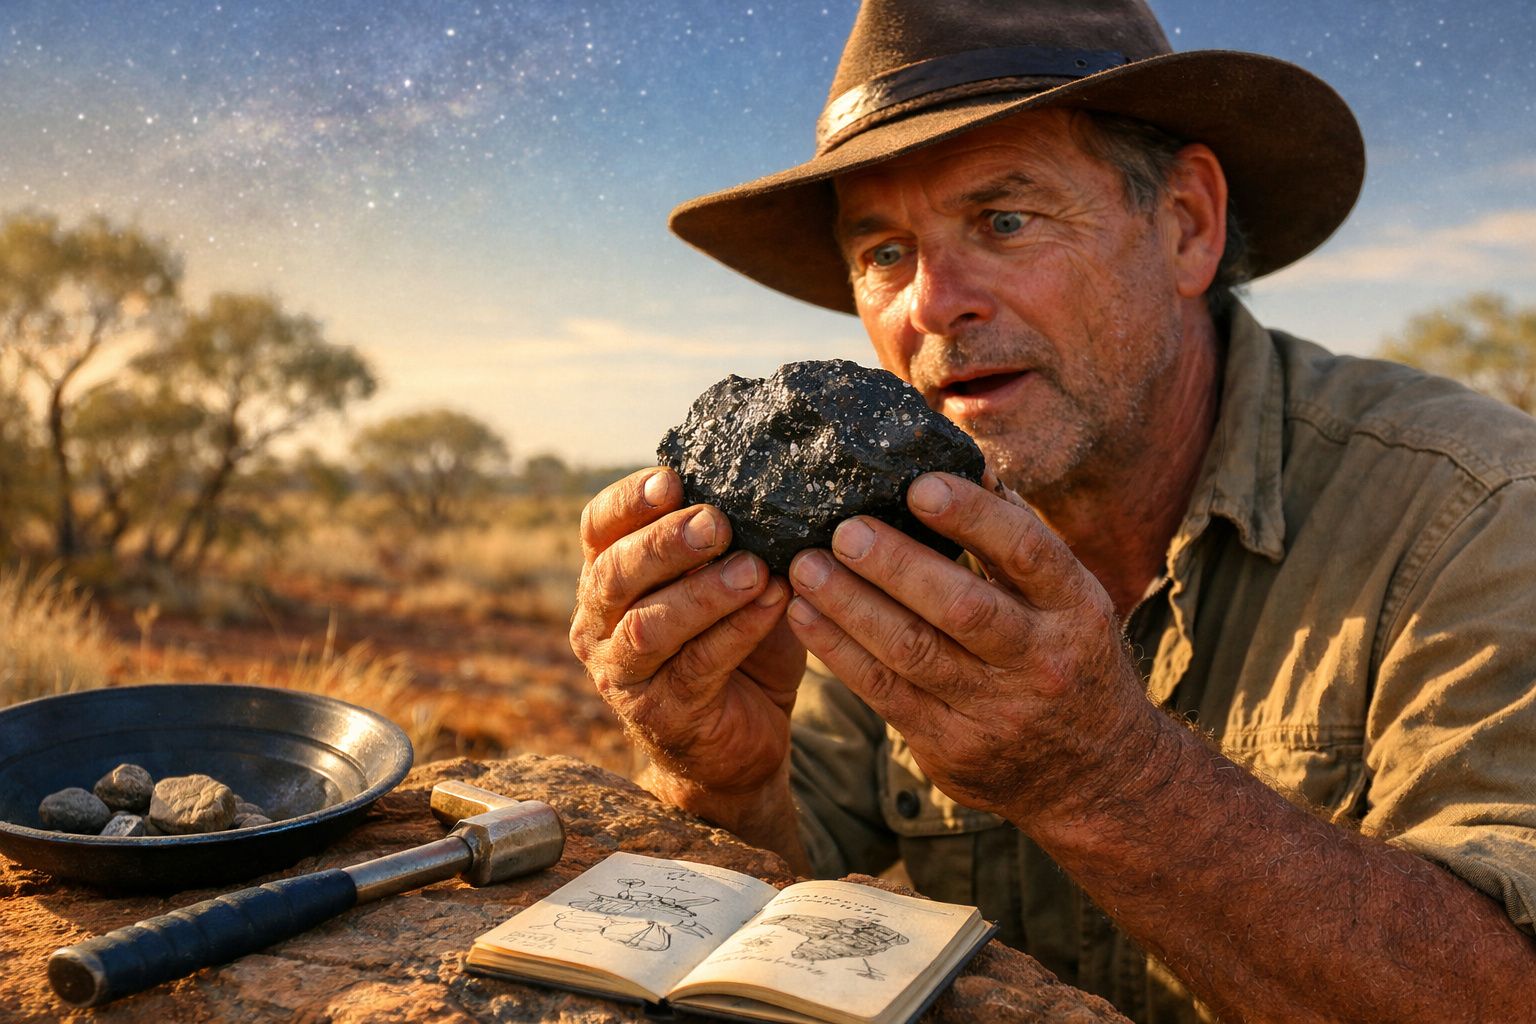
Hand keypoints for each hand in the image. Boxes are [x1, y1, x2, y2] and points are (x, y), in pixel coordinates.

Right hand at [570, 468, 805, 796]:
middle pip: (616, 574)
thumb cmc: (733, 644)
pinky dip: (739, 631)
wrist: (739, 741)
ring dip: (704, 593)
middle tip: (716, 522)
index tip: (672, 480)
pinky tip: (774, 604)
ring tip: (753, 570)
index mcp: (608, 578)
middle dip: (666, 544)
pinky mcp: (661, 715)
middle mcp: (599, 625)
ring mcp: (622, 674)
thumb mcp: (727, 584)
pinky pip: (698, 666)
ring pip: (649, 626)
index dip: (629, 501)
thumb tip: (768, 491)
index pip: (599, 528)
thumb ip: (729, 545)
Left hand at [782, 471, 1149, 823]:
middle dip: (896, 565)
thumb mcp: (1070, 600)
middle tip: (843, 531)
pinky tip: (806, 616)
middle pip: (962, 607)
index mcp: (1076, 608)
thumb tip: (966, 466)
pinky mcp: (952, 748)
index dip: (972, 517)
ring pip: (913, 653)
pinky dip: (840, 652)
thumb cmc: (1068, 659)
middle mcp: (1041, 661)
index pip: (1027, 552)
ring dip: (851, 606)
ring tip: (806, 568)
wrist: (1096, 776)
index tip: (918, 486)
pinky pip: (886, 694)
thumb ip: (1017, 540)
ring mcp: (996, 711)